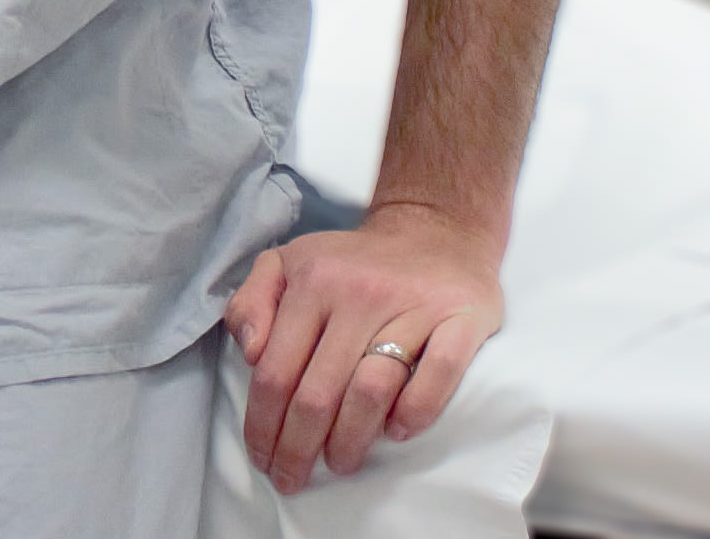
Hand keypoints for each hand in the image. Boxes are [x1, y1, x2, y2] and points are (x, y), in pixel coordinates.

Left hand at [227, 200, 502, 492]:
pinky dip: (415, 410)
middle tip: (292, 479)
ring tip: (340, 463)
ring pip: (371, 389)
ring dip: (350, 439)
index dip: (262, 424)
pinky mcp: (461, 318)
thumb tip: (248, 352)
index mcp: (312, 282)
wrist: (435, 230)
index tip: (262, 459)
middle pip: (318, 391)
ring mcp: (413, 306)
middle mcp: (359, 293)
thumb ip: (252, 302)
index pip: (276, 369)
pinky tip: (397, 432)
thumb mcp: (288, 262)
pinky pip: (439, 373)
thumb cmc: (352, 262)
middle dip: (298, 447)